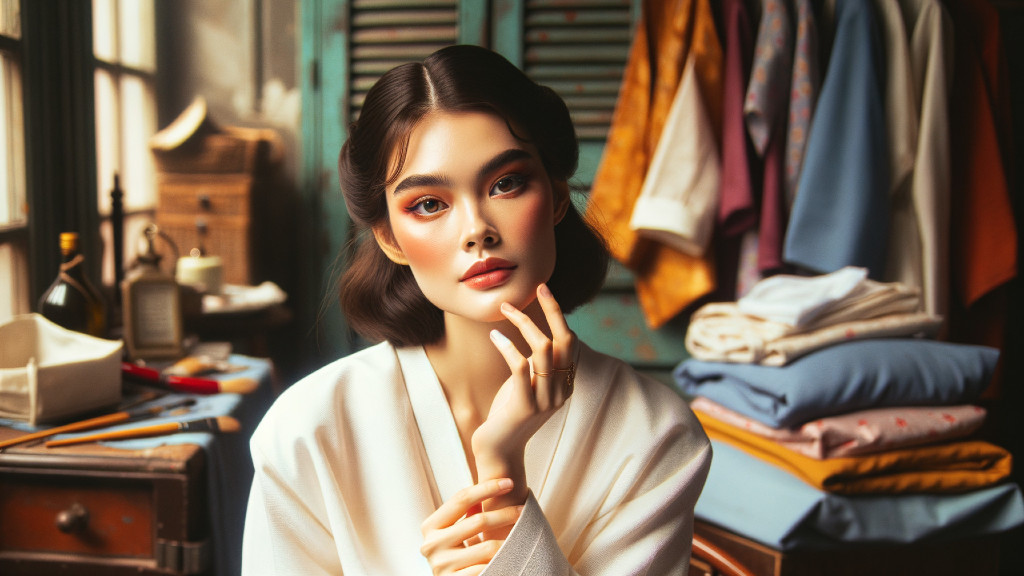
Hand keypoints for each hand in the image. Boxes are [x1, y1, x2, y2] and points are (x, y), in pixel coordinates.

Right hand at [420, 478, 522, 575]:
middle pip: (478, 521)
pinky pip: (487, 568)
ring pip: (488, 547)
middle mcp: (431, 545)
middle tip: (523, 510)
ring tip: (521, 537)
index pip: (461, 499)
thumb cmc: (455, 555)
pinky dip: (501, 562)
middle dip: (505, 513)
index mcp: (430, 526)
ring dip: (509, 541)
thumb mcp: (454, 532)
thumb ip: (465, 512)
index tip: (509, 482)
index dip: (487, 488)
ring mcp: (441, 566)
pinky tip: (511, 558)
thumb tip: (492, 484)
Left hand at [472, 283, 576, 487]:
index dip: (558, 316)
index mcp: (564, 385)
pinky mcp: (525, 406)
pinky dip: (507, 346)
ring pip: (542, 349)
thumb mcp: (526, 386)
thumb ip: (535, 366)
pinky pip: (520, 367)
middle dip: (553, 310)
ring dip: (523, 323)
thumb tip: (533, 334)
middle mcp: (560, 391)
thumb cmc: (508, 415)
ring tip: (504, 309)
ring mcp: (545, 399)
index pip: (569, 342)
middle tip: (539, 287)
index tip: (543, 293)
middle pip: (564, 340)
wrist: (498, 451)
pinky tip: (494, 336)